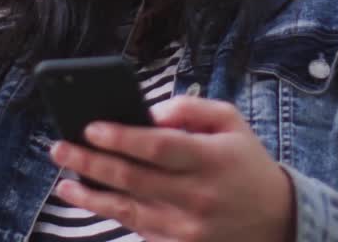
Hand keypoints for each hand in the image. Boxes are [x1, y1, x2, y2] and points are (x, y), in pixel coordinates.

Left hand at [49, 96, 295, 241]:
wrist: (278, 220)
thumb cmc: (246, 162)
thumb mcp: (230, 122)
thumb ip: (190, 108)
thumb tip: (147, 113)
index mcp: (211, 159)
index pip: (157, 147)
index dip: (121, 137)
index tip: (90, 127)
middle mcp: (198, 196)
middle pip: (133, 179)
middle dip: (90, 162)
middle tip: (60, 148)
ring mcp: (188, 228)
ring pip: (128, 210)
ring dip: (91, 194)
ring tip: (64, 180)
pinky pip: (138, 228)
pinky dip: (110, 213)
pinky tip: (89, 198)